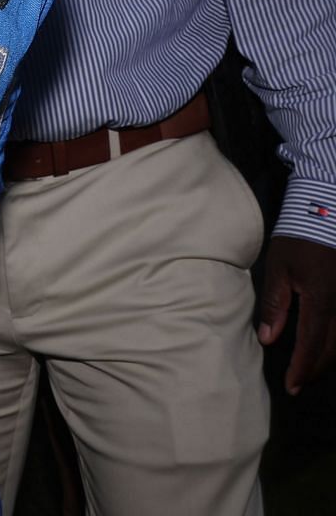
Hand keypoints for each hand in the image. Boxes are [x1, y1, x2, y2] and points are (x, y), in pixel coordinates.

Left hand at [258, 234, 335, 392]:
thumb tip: (269, 338)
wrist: (329, 213)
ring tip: (308, 370)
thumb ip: (274, 304)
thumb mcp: (279, 268)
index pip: (312, 343)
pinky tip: (325, 347)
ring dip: (327, 357)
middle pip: (333, 348)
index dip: (301, 367)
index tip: (290, 386)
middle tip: (297, 383)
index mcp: (322, 300)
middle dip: (314, 368)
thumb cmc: (300, 238)